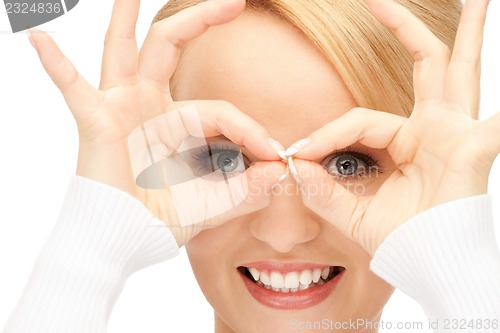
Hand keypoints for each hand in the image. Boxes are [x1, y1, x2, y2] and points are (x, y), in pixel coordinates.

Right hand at [28, 0, 284, 245]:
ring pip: (123, 50)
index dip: (251, 129)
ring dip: (125, 17)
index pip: (220, 109)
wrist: (126, 242)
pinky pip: (73, 89)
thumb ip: (247, 190)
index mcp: (175, 121)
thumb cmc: (163, 221)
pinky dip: (56, 66)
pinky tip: (40, 37)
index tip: (276, 155)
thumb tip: (279, 173)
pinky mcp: (97, 123)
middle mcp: (147, 105)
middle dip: (200, 20)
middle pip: (171, 48)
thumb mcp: (213, 203)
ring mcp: (120, 108)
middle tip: (236, 1)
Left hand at [293, 0, 499, 254]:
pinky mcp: (472, 149)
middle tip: (378, 0)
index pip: (358, 119)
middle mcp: (433, 127)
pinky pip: (495, 124)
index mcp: (404, 140)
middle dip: (405, 28)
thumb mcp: (351, 212)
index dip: (325, 135)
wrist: (428, 265)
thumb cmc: (399, 238)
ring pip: (455, 68)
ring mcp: (456, 131)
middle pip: (423, 65)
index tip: (295, 153)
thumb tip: (291, 164)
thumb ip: (320, 189)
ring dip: (466, 32)